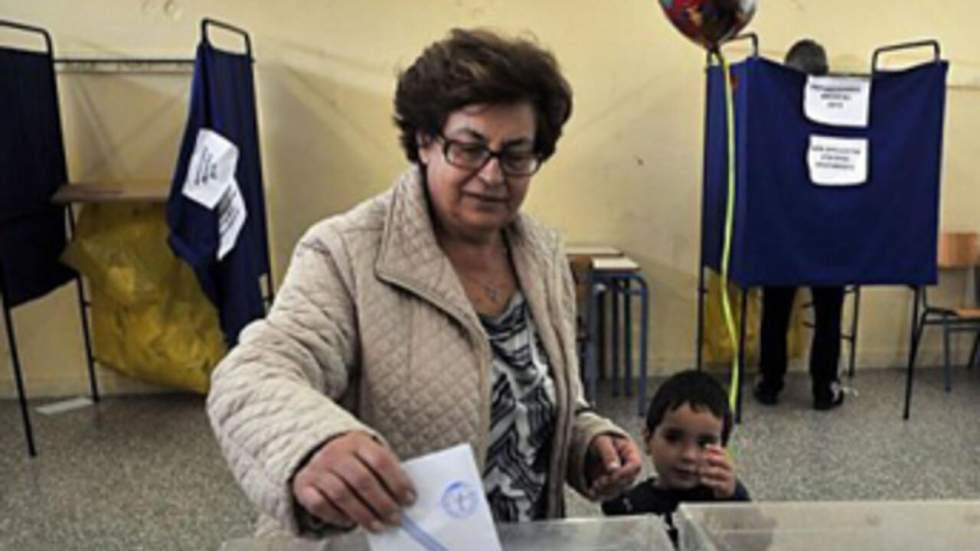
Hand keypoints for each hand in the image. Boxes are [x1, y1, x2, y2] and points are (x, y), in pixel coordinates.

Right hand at [291, 431, 415, 532]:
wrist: (312, 451)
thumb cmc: (351, 459)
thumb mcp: (368, 453)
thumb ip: (385, 470)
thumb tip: (405, 496)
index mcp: (357, 441)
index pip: (380, 460)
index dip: (397, 481)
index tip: (409, 499)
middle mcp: (335, 453)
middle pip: (362, 480)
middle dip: (382, 503)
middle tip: (396, 518)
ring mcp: (317, 469)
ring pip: (342, 494)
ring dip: (363, 514)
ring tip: (378, 526)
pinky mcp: (303, 485)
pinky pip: (320, 504)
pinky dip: (337, 516)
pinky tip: (350, 522)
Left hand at [584, 434, 642, 500]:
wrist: (592, 446)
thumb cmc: (600, 440)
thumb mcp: (602, 442)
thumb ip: (608, 454)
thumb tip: (614, 469)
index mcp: (631, 453)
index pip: (636, 466)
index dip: (625, 473)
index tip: (612, 475)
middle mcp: (629, 468)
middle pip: (628, 481)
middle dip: (613, 483)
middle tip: (599, 482)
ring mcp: (622, 478)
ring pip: (619, 489)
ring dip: (606, 490)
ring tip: (595, 485)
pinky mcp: (612, 486)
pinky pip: (609, 494)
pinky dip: (601, 495)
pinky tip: (592, 492)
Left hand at [699, 444, 735, 498]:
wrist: (728, 488)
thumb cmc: (719, 472)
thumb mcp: (716, 463)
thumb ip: (711, 456)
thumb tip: (703, 447)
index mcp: (728, 459)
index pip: (723, 451)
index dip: (715, 448)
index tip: (705, 446)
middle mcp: (729, 467)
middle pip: (723, 460)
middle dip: (713, 458)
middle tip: (703, 457)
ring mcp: (729, 477)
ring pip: (719, 471)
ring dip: (708, 470)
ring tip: (699, 470)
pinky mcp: (726, 487)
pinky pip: (718, 483)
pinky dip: (709, 481)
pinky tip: (701, 480)